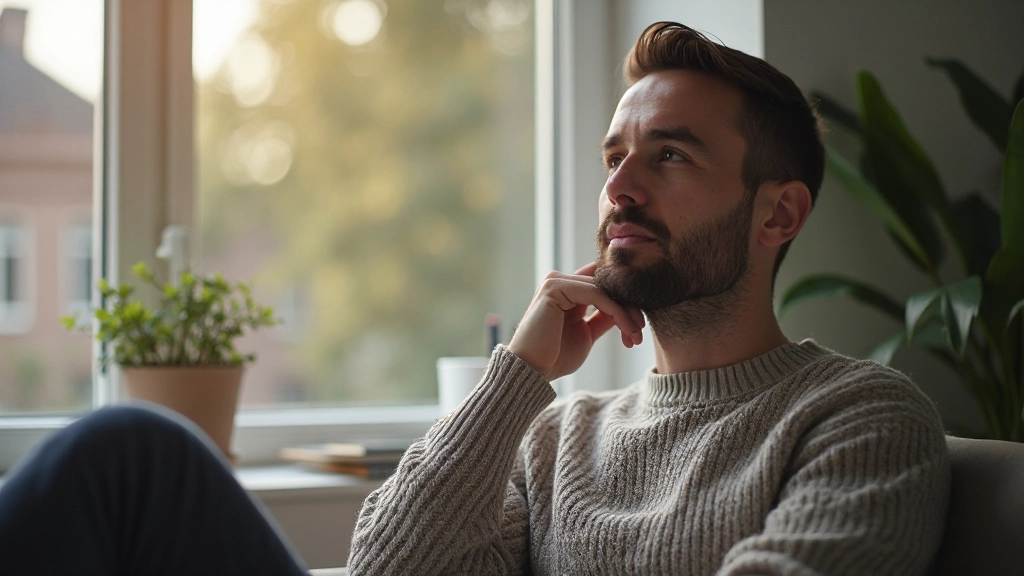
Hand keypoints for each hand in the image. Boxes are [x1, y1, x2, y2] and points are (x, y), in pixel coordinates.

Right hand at [508, 262, 643, 380]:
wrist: (532, 372)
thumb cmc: (554, 357)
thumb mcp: (587, 334)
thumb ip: (602, 319)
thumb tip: (626, 311)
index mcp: (565, 291)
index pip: (602, 285)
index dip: (624, 301)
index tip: (638, 328)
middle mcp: (560, 281)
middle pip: (606, 284)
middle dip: (629, 307)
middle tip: (640, 333)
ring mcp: (556, 282)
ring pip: (604, 289)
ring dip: (626, 311)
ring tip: (636, 335)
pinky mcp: (555, 288)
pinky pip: (596, 294)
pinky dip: (616, 311)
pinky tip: (626, 329)